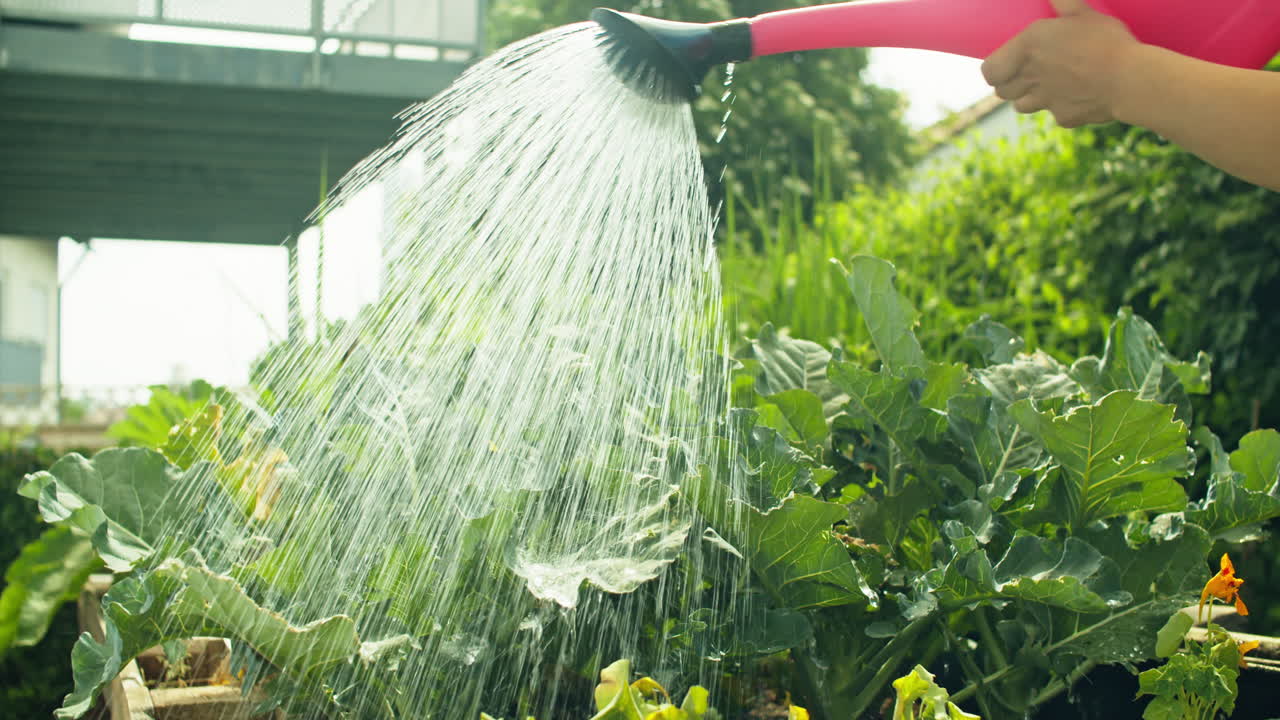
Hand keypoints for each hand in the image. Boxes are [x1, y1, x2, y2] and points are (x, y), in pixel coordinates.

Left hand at [981, 0, 1141, 127]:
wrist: (1130, 78)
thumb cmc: (1105, 40)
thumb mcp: (1083, 13)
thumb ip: (1063, 1)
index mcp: (1027, 49)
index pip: (989, 72)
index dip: (994, 70)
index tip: (1003, 66)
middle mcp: (1029, 78)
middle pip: (1002, 91)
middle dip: (1009, 84)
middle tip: (1025, 73)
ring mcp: (1045, 101)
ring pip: (1021, 106)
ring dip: (1029, 98)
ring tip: (1048, 84)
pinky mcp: (1063, 117)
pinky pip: (1055, 114)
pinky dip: (1062, 108)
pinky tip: (1080, 95)